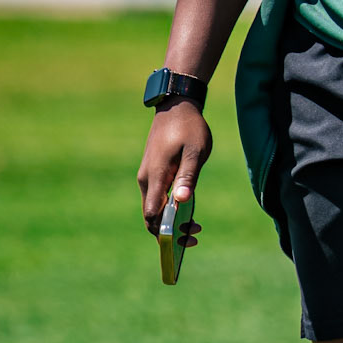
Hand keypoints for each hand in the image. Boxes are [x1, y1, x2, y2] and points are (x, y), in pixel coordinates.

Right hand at [137, 99, 211, 241]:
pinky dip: (169, 211)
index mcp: (156, 176)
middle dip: (170, 232)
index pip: (153, 213)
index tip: (187, 236)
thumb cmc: (189, 127)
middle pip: (151, 216)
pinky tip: (186, 212)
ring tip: (195, 227)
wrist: (176, 107)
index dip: (166, 231)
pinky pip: (157, 198)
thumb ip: (188, 177)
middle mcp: (147, 180)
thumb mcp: (195, 151)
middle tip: (196, 235)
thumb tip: (182, 202)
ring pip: (153, 208)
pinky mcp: (152, 173)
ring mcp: (148, 177)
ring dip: (170, 222)